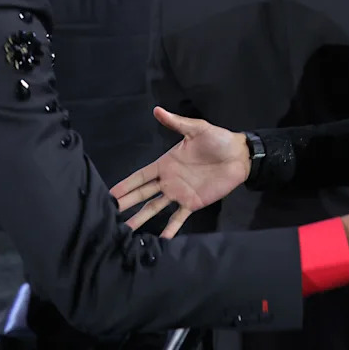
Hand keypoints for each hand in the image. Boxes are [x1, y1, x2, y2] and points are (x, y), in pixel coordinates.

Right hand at [110, 107, 249, 236]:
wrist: (239, 155)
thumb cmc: (217, 140)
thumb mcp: (196, 129)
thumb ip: (176, 123)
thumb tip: (157, 110)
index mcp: (165, 163)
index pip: (140, 176)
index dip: (125, 185)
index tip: (110, 194)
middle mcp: (168, 180)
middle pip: (142, 194)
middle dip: (126, 203)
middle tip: (109, 214)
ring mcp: (179, 193)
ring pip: (155, 208)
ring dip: (141, 218)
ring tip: (126, 231)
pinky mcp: (193, 203)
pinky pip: (178, 218)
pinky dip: (170, 229)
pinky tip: (160, 239)